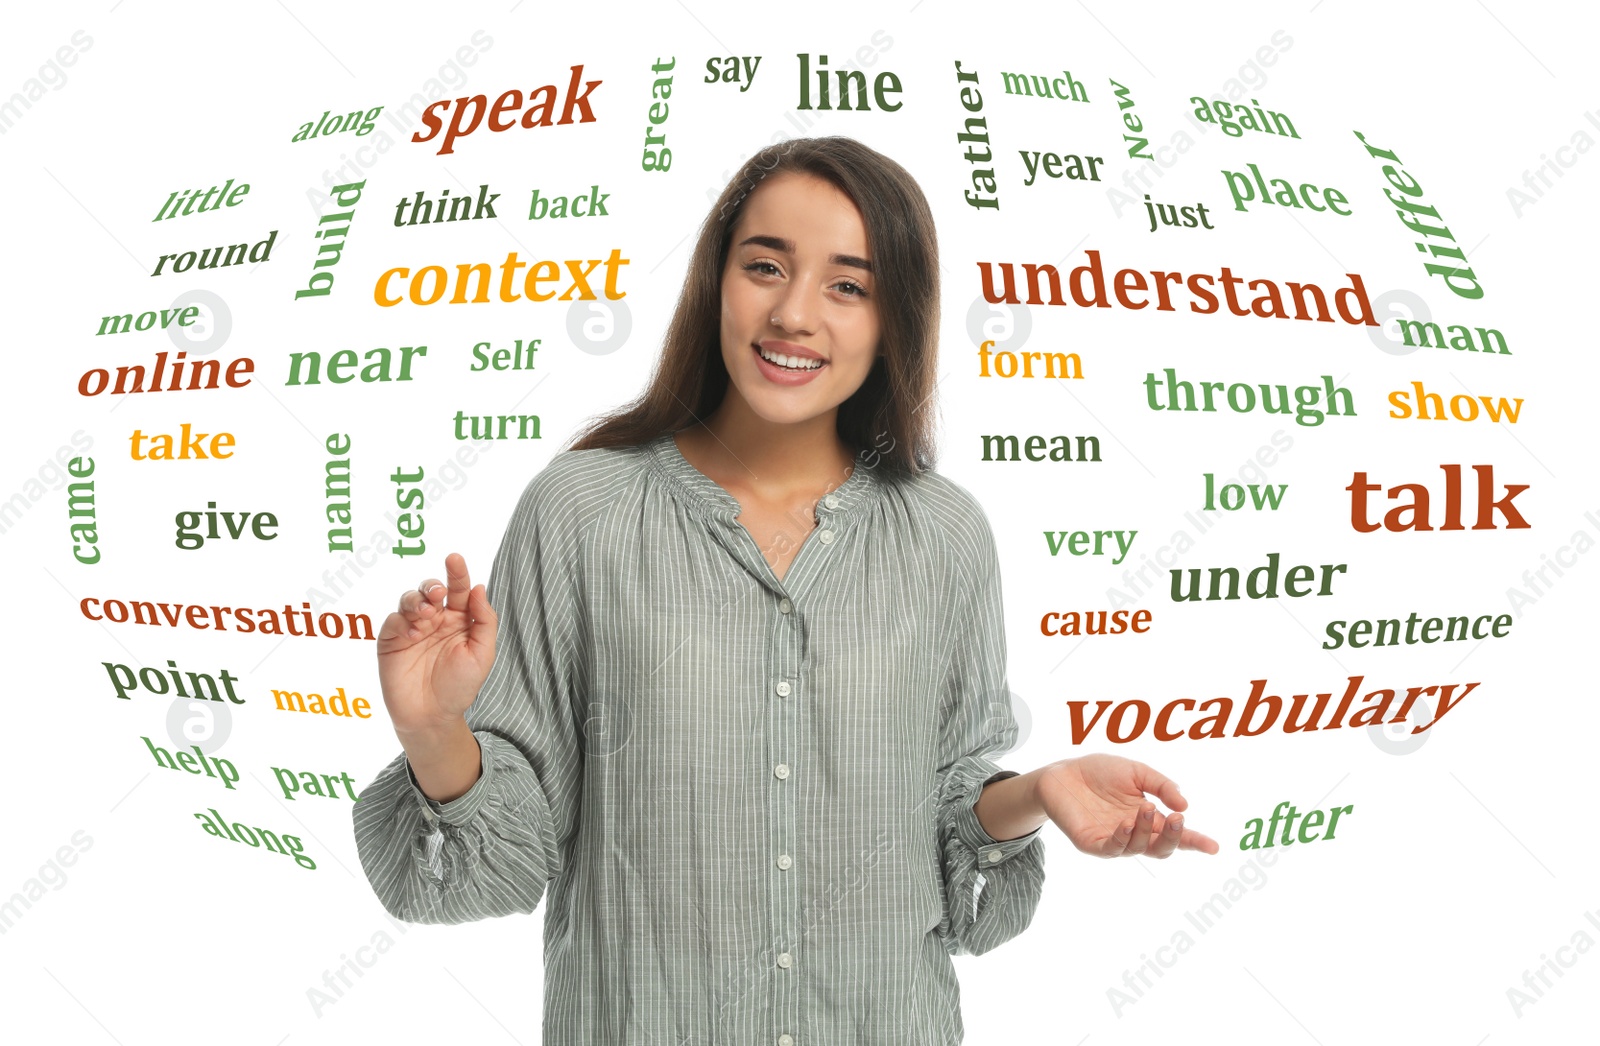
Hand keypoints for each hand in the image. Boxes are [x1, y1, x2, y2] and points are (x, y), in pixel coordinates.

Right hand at [375, 553, 498, 739]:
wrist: (432, 716)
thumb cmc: (459, 686)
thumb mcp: (483, 654)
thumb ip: (484, 621)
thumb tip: (479, 588)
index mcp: (460, 619)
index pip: (459, 589)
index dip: (457, 573)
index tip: (455, 558)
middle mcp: (435, 620)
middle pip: (431, 589)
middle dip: (432, 584)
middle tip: (437, 592)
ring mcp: (412, 629)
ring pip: (410, 599)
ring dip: (417, 600)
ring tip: (428, 614)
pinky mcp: (392, 641)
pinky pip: (393, 620)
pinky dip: (402, 620)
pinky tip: (414, 632)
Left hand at [1036, 754, 1218, 857]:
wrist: (1063, 772)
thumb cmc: (1100, 772)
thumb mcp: (1137, 771)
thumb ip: (1161, 786)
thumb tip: (1185, 806)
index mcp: (1148, 817)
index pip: (1174, 834)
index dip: (1195, 842)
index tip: (1214, 847)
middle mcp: (1133, 833)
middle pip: (1160, 848)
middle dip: (1173, 838)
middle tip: (1177, 820)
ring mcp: (1113, 840)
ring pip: (1138, 848)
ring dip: (1145, 830)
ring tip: (1144, 807)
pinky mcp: (1092, 843)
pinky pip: (1110, 848)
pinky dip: (1122, 839)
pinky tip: (1126, 824)